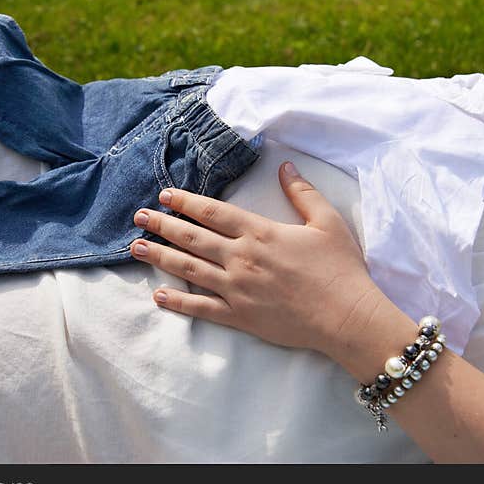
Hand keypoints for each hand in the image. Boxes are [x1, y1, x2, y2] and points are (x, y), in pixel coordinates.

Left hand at [129, 161, 384, 357]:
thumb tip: (284, 166)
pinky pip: (201, 308)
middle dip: (162, 225)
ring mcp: (237, 289)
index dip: (186, 202)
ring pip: (189, 269)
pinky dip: (177, 301)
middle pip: (192, 237)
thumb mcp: (327, 222)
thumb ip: (303, 193)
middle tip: (139, 217)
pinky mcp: (240, 317)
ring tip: (136, 248)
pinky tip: (158, 295)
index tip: (165, 195)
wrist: (347, 317)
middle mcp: (242, 258)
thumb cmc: (341, 269)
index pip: (213, 212)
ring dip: (160, 256)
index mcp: (260, 233)